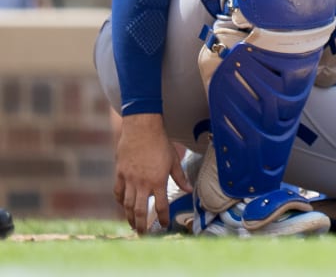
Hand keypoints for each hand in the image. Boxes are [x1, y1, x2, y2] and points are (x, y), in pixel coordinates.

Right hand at [113, 114, 189, 234]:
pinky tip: (122, 206)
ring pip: (126, 204)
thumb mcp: (174, 160)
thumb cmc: (160, 143)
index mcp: (158, 181)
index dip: (162, 217)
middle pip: (140, 210)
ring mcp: (129, 179)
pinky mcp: (119, 174)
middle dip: (141, 225)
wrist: (142, 129)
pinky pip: (117, 192)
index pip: (160, 206)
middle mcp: (142, 183)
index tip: (164, 225)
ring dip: (129, 217)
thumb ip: (180, 177)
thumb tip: (189, 190)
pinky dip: (119, 201)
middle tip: (143, 234)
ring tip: (132, 225)